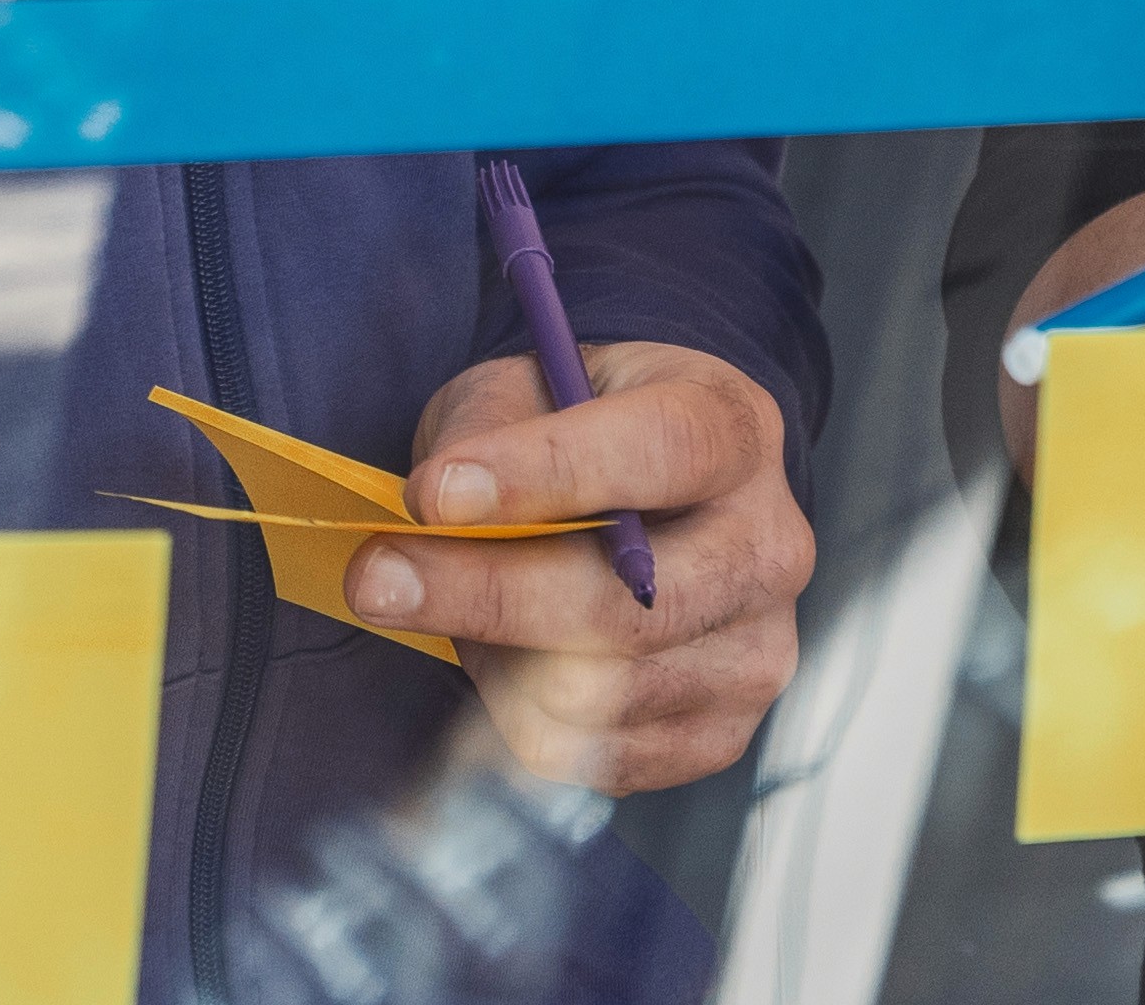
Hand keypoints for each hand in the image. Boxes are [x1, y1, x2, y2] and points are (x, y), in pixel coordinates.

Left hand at [347, 342, 809, 793]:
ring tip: (465, 612)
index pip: (660, 452)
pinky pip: (594, 759)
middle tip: (375, 577)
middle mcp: (769, 547)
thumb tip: (437, 509)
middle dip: (483, 595)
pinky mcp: (722, 734)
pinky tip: (510, 662)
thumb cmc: (581, 430)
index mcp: (733, 431)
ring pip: (600, 696)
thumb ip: (487, 428)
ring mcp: (758, 652)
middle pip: (631, 606)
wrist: (662, 497)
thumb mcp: (532, 384)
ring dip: (498, 661)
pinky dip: (522, 717)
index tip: (433, 494)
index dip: (544, 475)